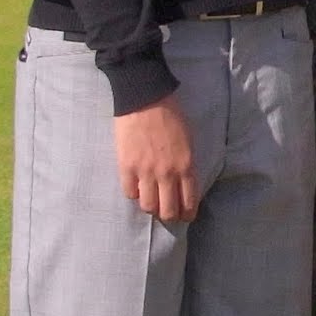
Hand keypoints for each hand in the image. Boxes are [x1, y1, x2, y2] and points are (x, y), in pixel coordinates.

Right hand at [114, 94, 199, 221]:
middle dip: (169, 215)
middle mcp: (167, 173)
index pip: (189, 201)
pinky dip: (134, 194)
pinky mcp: (126, 166)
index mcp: (186, 166)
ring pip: (148, 206)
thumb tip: (183, 184)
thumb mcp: (188, 141)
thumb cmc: (171, 115)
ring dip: (151, 207)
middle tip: (167, 212)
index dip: (187, 214)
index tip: (185, 216)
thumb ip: (186, 164)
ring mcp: (145, 171)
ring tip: (151, 201)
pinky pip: (129, 192)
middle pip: (168, 210)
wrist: (145, 98)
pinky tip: (137, 187)